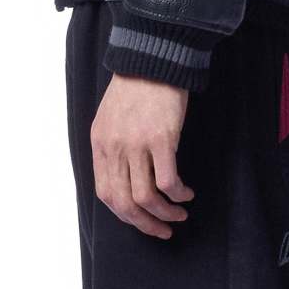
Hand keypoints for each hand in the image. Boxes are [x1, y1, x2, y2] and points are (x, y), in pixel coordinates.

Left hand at [91, 74, 194, 239]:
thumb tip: (125, 180)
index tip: (142, 222)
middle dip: (145, 224)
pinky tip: (187, 194)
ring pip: (146, 197)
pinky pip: (168, 181)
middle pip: (125, 202)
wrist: (152, 58)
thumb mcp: (111, 120)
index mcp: (101, 145)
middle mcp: (115, 148)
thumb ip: (114, 149)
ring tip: (180, 214)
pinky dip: (178, 194)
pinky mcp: (161, 139)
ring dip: (165, 213)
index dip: (125, 216)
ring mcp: (137, 144)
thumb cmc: (136, 89)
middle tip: (163, 230)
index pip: (106, 194)